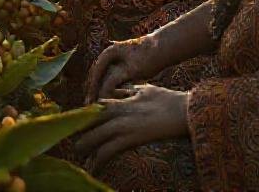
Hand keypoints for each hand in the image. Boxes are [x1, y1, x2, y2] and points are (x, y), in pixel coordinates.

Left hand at [73, 84, 189, 171]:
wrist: (184, 110)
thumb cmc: (168, 100)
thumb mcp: (145, 90)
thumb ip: (129, 92)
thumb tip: (121, 92)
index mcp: (120, 100)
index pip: (95, 107)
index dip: (84, 117)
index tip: (77, 123)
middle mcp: (117, 111)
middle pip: (89, 121)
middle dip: (79, 131)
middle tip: (75, 140)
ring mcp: (122, 125)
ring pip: (94, 137)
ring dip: (84, 147)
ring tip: (78, 155)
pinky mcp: (130, 139)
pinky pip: (107, 151)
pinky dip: (97, 161)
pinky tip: (93, 168)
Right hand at [85, 35, 163, 103]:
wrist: (163, 49)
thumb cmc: (148, 57)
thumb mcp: (131, 71)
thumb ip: (115, 81)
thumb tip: (102, 94)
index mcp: (108, 53)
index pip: (95, 74)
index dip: (92, 89)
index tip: (90, 103)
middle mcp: (108, 56)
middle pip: (97, 77)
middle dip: (95, 92)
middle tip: (91, 108)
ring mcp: (114, 61)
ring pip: (104, 79)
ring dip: (102, 92)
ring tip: (99, 106)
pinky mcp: (122, 67)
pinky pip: (112, 80)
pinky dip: (111, 90)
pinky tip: (111, 101)